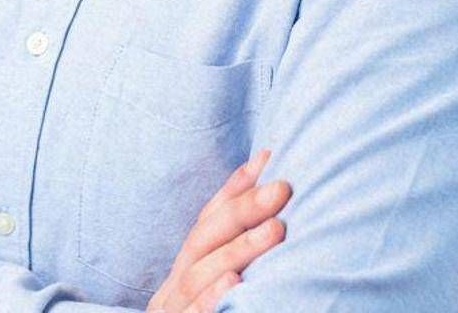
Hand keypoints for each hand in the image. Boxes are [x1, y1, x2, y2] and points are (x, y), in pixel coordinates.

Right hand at [146, 148, 290, 312]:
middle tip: (283, 188)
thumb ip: (228, 242)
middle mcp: (175, 284)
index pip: (207, 219)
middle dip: (245, 211)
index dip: (235, 188)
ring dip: (241, 249)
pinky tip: (235, 286)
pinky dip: (212, 300)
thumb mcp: (207, 281)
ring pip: (202, 274)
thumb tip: (261, 179)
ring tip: (276, 230)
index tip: (268, 160)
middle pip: (205, 239)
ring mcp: (175, 310)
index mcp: (184, 268)